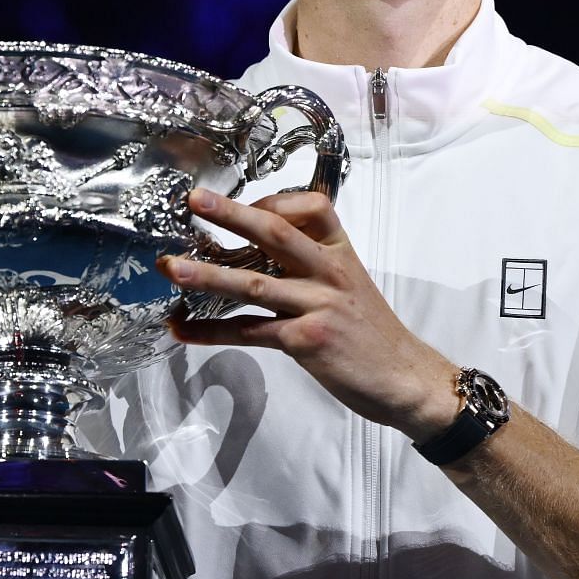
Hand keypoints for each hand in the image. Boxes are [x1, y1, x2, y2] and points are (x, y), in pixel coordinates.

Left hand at [158, 189, 459, 440]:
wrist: (405, 378)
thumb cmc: (374, 334)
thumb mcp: (352, 285)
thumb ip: (314, 265)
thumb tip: (262, 251)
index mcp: (342, 254)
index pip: (312, 208)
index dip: (273, 201)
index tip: (244, 204)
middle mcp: (330, 273)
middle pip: (276, 234)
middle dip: (231, 215)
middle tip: (194, 200)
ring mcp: (318, 306)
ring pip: (254, 283)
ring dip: (208, 274)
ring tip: (172, 267)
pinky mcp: (306, 341)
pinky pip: (250, 331)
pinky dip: (212, 331)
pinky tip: (184, 329)